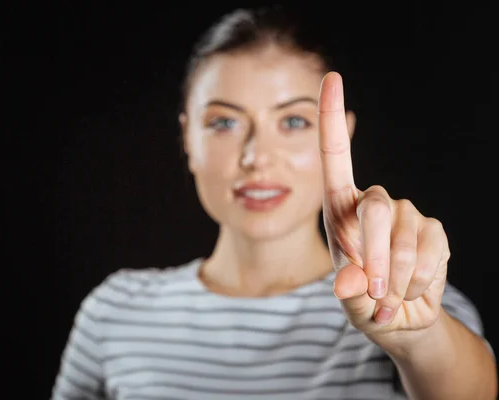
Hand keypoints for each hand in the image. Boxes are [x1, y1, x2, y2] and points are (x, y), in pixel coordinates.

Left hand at [317, 72, 449, 342]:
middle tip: (375, 290)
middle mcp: (372, 204)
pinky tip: (411, 288)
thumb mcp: (348, 299)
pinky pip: (432, 250)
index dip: (330, 117)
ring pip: (406, 236)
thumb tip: (351, 283)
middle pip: (378, 208)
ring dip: (398, 276)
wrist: (398, 319)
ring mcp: (406, 214)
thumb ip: (348, 290)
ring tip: (390, 293)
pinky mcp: (433, 230)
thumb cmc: (362, 301)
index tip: (331, 76)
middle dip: (377, 255)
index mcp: (340, 209)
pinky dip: (420, 280)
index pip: (335, 157)